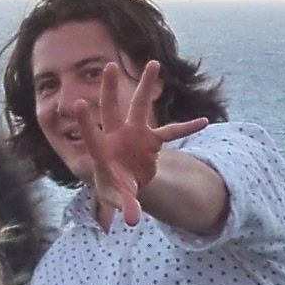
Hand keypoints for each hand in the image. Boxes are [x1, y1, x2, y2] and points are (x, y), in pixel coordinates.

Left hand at [89, 60, 210, 227]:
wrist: (126, 183)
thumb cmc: (114, 189)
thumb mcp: (118, 199)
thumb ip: (126, 206)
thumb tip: (133, 222)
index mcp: (102, 151)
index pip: (92, 134)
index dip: (86, 121)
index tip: (80, 102)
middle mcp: (115, 135)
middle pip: (111, 109)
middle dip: (109, 89)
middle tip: (109, 66)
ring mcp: (134, 133)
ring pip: (139, 106)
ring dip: (146, 86)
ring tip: (154, 63)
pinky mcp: (150, 138)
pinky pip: (171, 132)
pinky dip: (186, 128)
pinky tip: (204, 122)